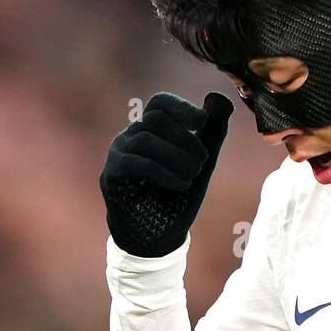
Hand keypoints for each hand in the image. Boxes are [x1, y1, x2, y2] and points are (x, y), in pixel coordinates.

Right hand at [99, 91, 234, 256]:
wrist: (161, 234)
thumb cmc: (179, 194)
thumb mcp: (203, 162)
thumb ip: (214, 130)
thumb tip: (217, 96)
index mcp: (152, 129)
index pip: (160, 103)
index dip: (181, 107)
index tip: (202, 122)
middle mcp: (131, 135)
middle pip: (155, 118)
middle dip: (184, 139)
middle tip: (201, 163)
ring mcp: (118, 153)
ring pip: (146, 139)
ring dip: (176, 157)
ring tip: (192, 176)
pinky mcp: (112, 175)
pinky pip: (135, 163)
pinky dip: (163, 172)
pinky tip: (180, 184)